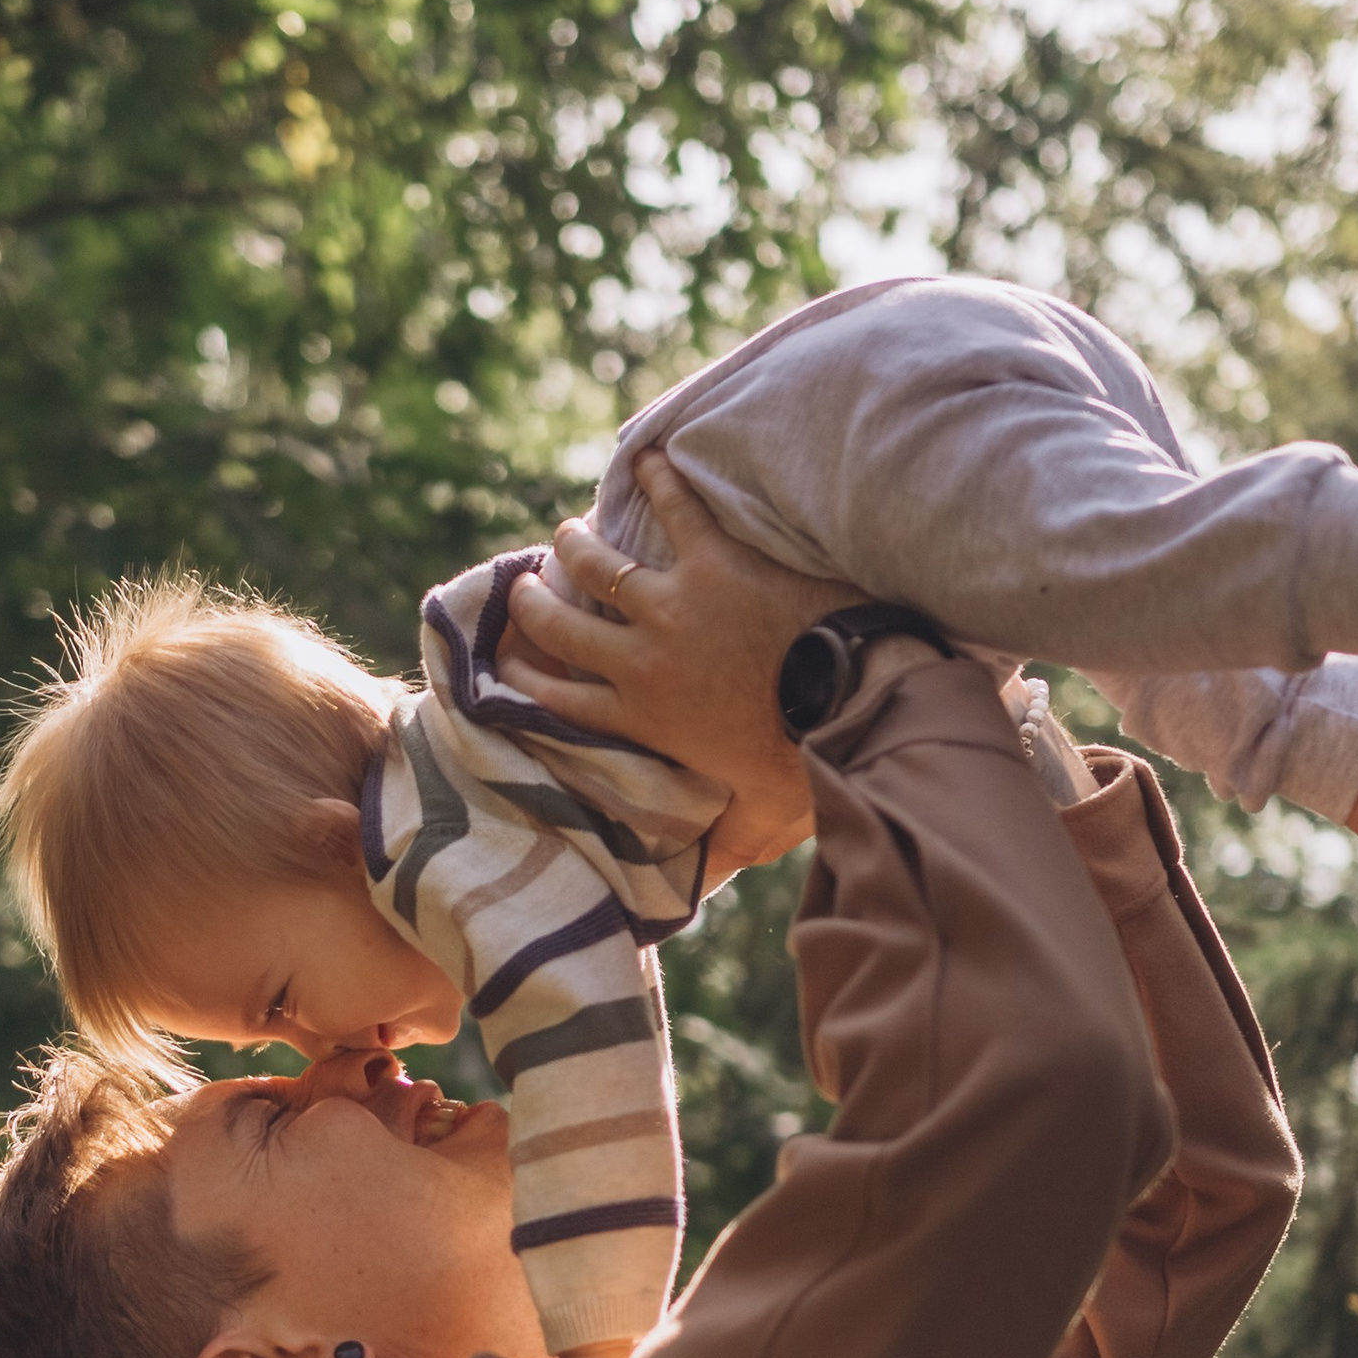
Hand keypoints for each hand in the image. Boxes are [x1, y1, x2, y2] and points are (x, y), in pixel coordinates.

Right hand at [503, 450, 850, 873]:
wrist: (850, 705)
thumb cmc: (805, 769)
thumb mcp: (756, 824)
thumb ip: (721, 853)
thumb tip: (700, 896)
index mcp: (641, 718)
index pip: (558, 697)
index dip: (524, 676)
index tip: (508, 659)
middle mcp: (640, 659)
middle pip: (561, 626)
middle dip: (534, 604)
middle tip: (528, 587)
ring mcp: (673, 605)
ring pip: (597, 566)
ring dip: (576, 546)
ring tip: (569, 533)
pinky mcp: (714, 562)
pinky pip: (678, 510)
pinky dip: (660, 480)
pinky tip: (648, 461)